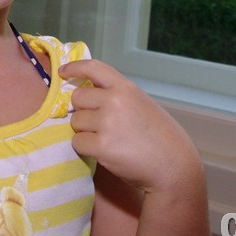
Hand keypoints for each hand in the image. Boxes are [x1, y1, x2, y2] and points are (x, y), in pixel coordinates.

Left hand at [59, 59, 201, 194]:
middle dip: (83, 111)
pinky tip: (106, 152)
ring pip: (76, 122)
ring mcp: (107, 122)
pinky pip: (77, 142)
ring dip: (85, 132)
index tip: (63, 72)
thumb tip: (87, 94)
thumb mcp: (141, 105)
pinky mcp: (101, 146)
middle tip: (101, 125)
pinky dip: (86, 149)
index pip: (94, 67)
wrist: (173, 167)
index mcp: (126, 88)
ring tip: (109, 140)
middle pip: (77, 98)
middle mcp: (114, 101)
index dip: (74, 67)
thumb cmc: (159, 137)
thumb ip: (117, 96)